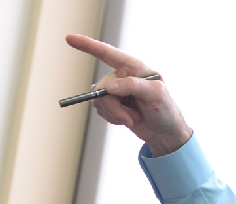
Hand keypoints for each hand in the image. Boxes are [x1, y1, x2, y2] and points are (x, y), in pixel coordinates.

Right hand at [65, 34, 192, 155]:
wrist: (164, 133)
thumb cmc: (165, 109)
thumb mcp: (155, 95)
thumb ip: (132, 86)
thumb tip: (109, 86)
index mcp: (133, 67)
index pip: (107, 53)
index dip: (87, 45)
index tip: (69, 38)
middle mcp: (122, 76)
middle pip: (101, 88)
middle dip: (113, 106)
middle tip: (129, 117)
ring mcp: (116, 91)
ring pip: (99, 102)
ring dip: (115, 114)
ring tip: (132, 118)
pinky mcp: (113, 105)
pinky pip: (101, 111)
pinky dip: (113, 119)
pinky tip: (128, 120)